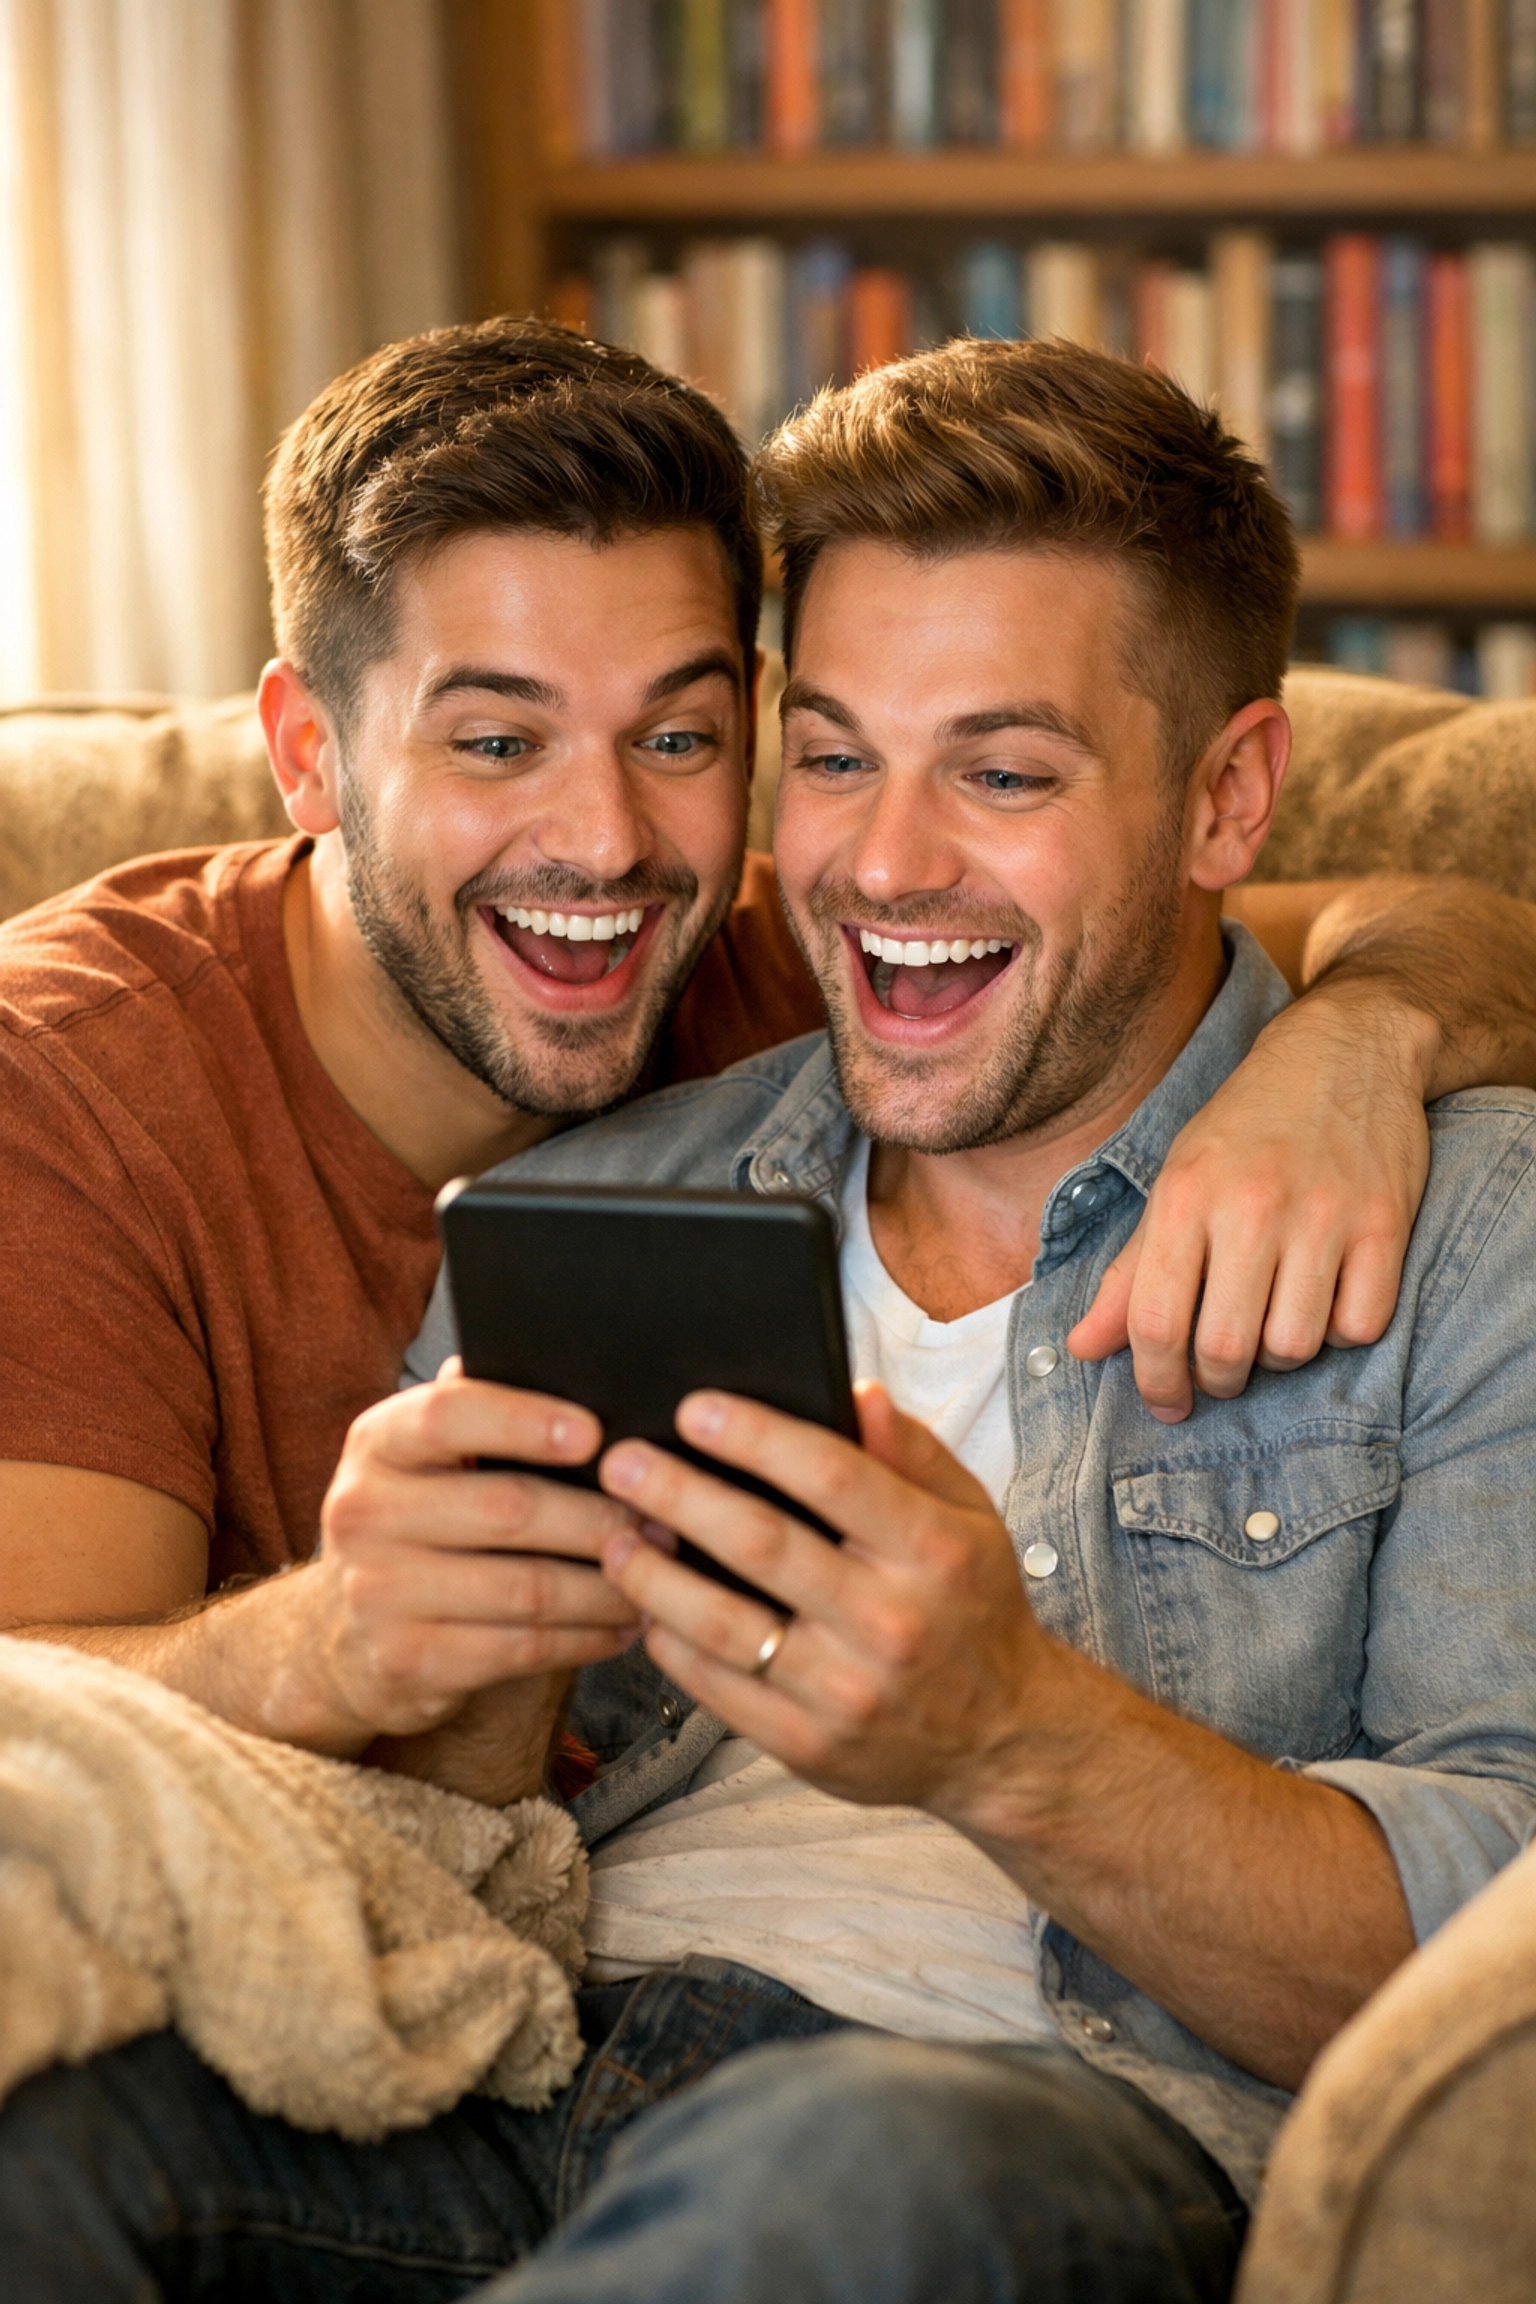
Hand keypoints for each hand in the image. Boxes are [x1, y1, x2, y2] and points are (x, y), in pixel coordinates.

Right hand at [295, 1359, 640, 1748]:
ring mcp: (376, 1592)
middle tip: (664, 1520)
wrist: (345, 1634)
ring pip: (526, 1589)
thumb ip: (484, 1413)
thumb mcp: (430, 1460)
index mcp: (377, 1443)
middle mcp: (363, 1512)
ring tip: (657, 1574)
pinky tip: (621, 1625)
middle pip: (507, 1509)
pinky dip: (584, 1638)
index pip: (447, 1415)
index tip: (594, 1433)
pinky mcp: (406, 1660)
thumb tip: (584, 1374)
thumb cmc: (421, 1523)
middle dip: (600, 1517)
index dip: (525, 1420)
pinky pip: (520, 1649)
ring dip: (607, 1585)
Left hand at [596, 1382, 1052, 1824]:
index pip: (832, 1476)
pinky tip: (646, 1608)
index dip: (755, 1436)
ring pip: (723, 1623)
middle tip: (621, 1461)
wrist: (1002, 1740)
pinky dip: (670, 1642)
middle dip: (677, 1494)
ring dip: (652, 1573)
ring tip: (613, 1535)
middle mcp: (891, 1622)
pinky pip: (717, 1688)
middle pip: (762, 1543)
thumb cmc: (972, 1608)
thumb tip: (856, 1392)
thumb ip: (911, 1452)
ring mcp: (847, 1692)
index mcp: (933, 1552)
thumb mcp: (970, 1518)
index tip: (694, 1409)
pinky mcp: (810, 1746)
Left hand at [1067, 983, 1430, 1421]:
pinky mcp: (1386, 1224)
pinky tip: (1327, 1298)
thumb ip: (1129, 1271)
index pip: (1154, 1322)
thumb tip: (1082, 1350)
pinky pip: (1361, 1326)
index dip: (1156, 1381)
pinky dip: (1342, 1332)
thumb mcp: (1174, 1182)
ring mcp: (1324, 1215)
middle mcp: (1251, 1206)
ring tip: (1274, 1323)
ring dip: (1280, 1357)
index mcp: (1184, 1196)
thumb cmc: (1246, 1127)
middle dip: (1217, 1380)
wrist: (1345, 1050)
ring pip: (1294, 1347)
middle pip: (1224, 1349)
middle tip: (1221, 1371)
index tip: (1166, 1403)